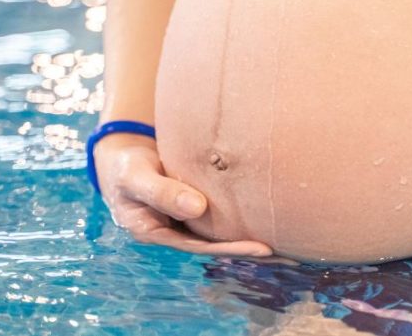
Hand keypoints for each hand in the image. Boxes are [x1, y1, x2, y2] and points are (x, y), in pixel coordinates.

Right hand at [93, 131, 272, 256]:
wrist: (123, 155)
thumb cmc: (126, 166)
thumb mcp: (136, 176)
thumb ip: (163, 191)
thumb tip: (198, 208)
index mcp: (156, 234)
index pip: (200, 247)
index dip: (231, 249)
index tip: (261, 249)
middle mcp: (174, 232)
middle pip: (215, 246)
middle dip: (249, 253)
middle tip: (286, 256)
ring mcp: (185, 221)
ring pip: (220, 234)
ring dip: (250, 238)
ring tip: (288, 243)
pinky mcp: (195, 205)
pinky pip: (221, 216)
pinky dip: (242, 218)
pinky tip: (268, 218)